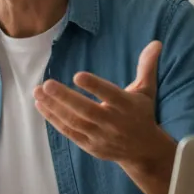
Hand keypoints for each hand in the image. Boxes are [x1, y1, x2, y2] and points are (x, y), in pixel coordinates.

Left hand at [33, 40, 176, 193]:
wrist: (143, 151)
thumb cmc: (141, 114)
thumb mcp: (146, 91)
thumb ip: (147, 66)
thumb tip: (156, 42)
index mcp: (126, 106)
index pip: (110, 95)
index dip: (94, 86)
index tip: (78, 75)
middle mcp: (112, 122)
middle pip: (86, 110)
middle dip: (65, 98)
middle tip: (46, 84)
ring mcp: (100, 136)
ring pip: (74, 122)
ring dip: (53, 107)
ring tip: (38, 92)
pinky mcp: (90, 146)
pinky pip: (69, 132)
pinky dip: (54, 119)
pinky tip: (41, 106)